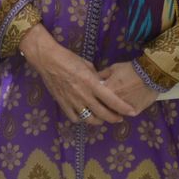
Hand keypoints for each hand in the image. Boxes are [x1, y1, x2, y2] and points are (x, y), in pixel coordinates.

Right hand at [18, 26, 136, 124]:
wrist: (47, 60)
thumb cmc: (68, 58)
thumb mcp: (86, 64)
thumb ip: (95, 77)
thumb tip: (102, 84)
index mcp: (90, 83)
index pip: (111, 100)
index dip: (123, 108)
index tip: (131, 112)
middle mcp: (83, 95)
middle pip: (103, 114)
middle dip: (114, 118)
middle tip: (119, 118)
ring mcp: (72, 101)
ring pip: (89, 119)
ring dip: (99, 120)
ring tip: (102, 118)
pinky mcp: (63, 104)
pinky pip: (75, 118)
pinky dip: (81, 118)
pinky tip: (84, 114)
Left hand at [98, 61, 159, 116]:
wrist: (150, 74)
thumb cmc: (130, 69)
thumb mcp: (113, 68)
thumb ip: (102, 75)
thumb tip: (94, 78)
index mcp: (106, 92)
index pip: (95, 99)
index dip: (95, 98)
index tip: (96, 96)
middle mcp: (113, 103)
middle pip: (104, 108)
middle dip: (102, 106)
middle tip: (106, 101)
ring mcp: (124, 109)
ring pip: (115, 113)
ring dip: (114, 110)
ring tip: (116, 104)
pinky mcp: (135, 112)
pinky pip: (127, 114)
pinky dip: (126, 111)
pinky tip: (127, 106)